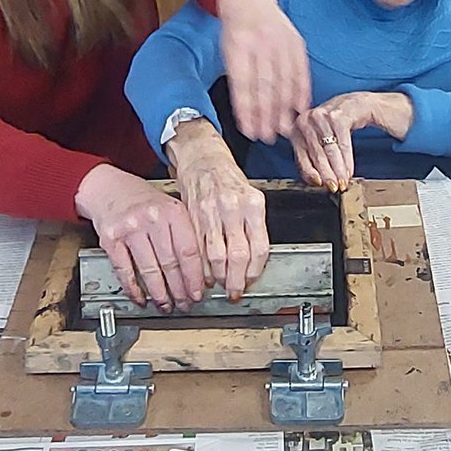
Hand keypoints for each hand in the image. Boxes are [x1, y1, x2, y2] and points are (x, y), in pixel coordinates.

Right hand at [74, 165, 202, 310]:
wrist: (109, 187)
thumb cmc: (143, 201)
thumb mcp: (170, 208)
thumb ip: (185, 233)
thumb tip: (201, 270)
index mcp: (172, 211)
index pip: (189, 251)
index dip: (195, 277)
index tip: (198, 292)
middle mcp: (152, 218)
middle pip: (170, 263)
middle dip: (179, 290)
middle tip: (185, 304)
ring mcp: (130, 228)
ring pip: (149, 271)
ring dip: (159, 294)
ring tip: (166, 305)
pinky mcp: (110, 239)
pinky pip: (124, 271)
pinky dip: (133, 289)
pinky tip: (141, 298)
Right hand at [167, 119, 268, 300]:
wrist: (203, 159)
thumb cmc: (228, 180)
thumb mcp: (250, 198)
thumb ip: (252, 228)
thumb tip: (251, 264)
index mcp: (254, 204)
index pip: (259, 247)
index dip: (254, 271)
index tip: (249, 282)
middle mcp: (234, 206)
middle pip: (238, 255)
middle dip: (235, 280)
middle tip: (233, 291)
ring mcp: (211, 210)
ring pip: (216, 255)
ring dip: (216, 276)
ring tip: (217, 284)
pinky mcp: (192, 214)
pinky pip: (198, 247)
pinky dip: (199, 264)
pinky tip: (202, 272)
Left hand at [217, 0, 309, 143]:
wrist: (250, 0)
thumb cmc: (235, 31)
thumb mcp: (227, 50)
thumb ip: (237, 77)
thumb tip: (247, 113)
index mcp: (238, 46)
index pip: (243, 84)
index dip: (247, 110)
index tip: (249, 131)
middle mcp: (261, 44)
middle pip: (265, 87)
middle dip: (266, 115)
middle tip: (267, 137)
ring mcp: (281, 43)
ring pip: (284, 82)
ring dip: (284, 109)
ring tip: (282, 130)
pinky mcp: (296, 43)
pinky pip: (300, 71)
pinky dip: (301, 92)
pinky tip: (299, 109)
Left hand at [291, 92, 413, 191]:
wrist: (357, 104)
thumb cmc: (336, 124)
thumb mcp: (321, 138)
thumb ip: (314, 156)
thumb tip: (316, 180)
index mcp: (297, 127)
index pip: (301, 155)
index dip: (310, 172)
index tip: (319, 184)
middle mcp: (306, 119)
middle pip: (316, 154)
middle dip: (327, 174)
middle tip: (334, 187)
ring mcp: (322, 116)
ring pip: (330, 150)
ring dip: (338, 169)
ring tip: (343, 181)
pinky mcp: (338, 115)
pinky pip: (343, 143)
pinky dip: (347, 160)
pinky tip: (349, 170)